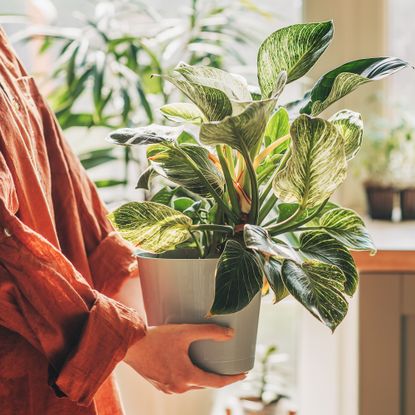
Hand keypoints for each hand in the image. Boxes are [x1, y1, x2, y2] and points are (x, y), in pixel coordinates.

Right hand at [124, 324, 245, 393]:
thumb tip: (231, 333)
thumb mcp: (185, 331)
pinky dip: (189, 377)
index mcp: (187, 376)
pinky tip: (189, 365)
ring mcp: (168, 389)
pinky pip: (180, 384)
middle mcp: (179, 387)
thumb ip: (209, 332)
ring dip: (202, 376)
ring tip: (209, 363)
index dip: (233, 378)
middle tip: (227, 365)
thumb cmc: (157, 337)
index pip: (217, 382)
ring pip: (192, 384)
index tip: (244, 373)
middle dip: (217, 376)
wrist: (130, 344)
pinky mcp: (160, 385)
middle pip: (205, 383)